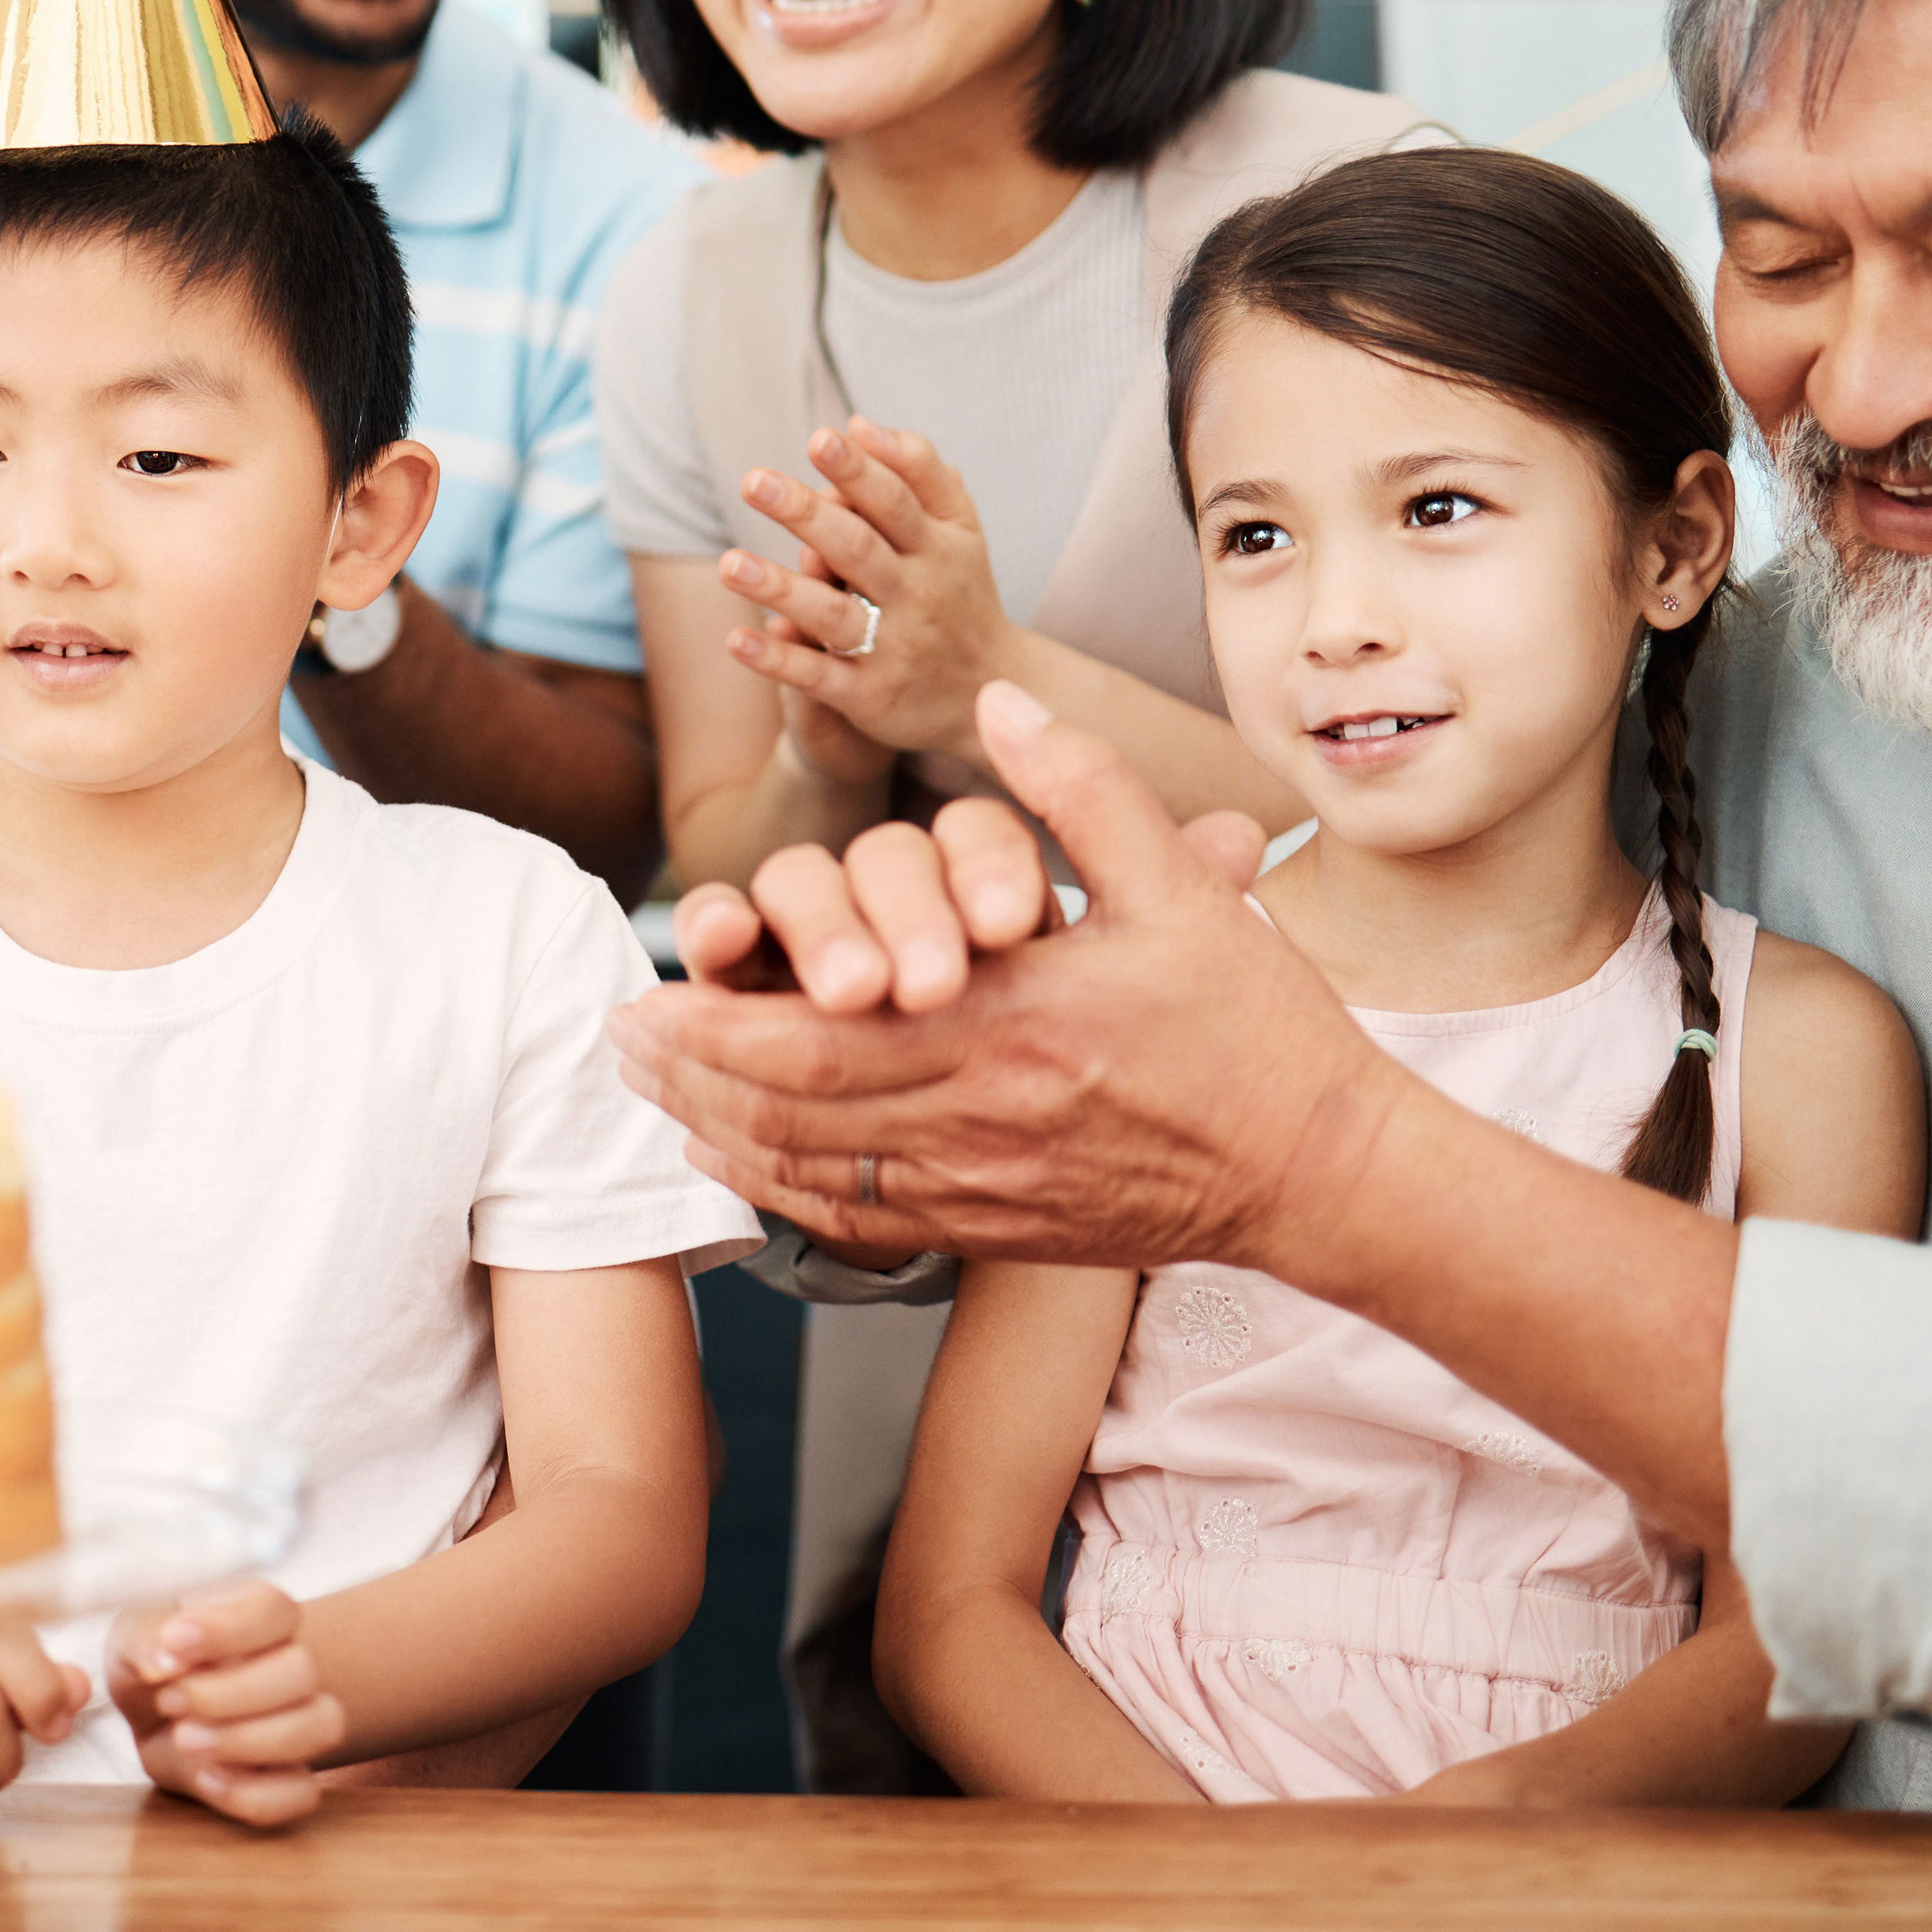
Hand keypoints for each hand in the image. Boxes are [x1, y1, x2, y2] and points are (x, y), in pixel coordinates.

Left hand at [107, 1579, 341, 1828]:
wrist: (156, 1712)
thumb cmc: (153, 1659)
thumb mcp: (133, 1634)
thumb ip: (145, 1637)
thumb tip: (163, 1660)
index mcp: (259, 1615)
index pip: (276, 1610)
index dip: (228, 1630)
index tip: (172, 1644)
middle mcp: (290, 1664)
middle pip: (303, 1670)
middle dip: (229, 1694)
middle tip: (169, 1701)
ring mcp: (298, 1723)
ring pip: (321, 1726)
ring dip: (247, 1740)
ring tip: (185, 1739)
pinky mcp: (288, 1779)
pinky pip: (301, 1794)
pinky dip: (254, 1794)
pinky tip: (207, 1779)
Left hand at [614, 682, 1410, 1274]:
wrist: (1315, 1167)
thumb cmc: (1252, 1028)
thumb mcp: (1176, 887)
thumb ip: (1079, 788)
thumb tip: (999, 703)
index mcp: (1006, 1024)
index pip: (815, 1035)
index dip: (713, 1020)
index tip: (649, 988)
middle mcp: (977, 1116)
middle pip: (782, 1108)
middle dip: (685, 1073)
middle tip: (616, 1039)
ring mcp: (983, 1185)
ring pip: (808, 1171)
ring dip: (718, 1131)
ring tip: (654, 1091)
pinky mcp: (997, 1227)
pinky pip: (860, 1220)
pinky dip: (784, 1190)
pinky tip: (747, 1159)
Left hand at [721, 419, 1020, 766]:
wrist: (992, 689)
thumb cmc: (960, 589)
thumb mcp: (960, 528)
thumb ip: (919, 470)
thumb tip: (859, 423)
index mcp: (938, 548)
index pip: (895, 502)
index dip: (859, 470)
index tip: (821, 437)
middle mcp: (917, 595)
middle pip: (857, 549)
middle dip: (806, 514)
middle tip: (754, 482)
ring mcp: (893, 649)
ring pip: (832, 615)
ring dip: (779, 588)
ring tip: (728, 564)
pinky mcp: (870, 697)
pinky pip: (819, 677)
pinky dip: (780, 660)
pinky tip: (739, 640)